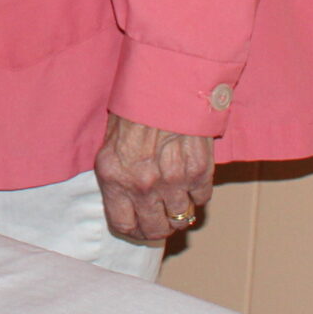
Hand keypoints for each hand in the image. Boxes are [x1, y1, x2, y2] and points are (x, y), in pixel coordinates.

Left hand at [93, 112, 214, 244]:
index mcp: (115, 178)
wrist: (163, 83)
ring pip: (182, 219)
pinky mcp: (199, 172)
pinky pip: (202, 199)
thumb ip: (118, 175)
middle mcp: (142, 186)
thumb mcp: (110, 142)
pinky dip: (198, 193)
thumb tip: (127, 200)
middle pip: (156, 230)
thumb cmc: (134, 107)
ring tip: (177, 197)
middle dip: (159, 227)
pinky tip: (191, 179)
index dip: (134, 230)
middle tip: (162, 216)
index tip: (139, 225)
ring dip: (180, 211)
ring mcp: (173, 182)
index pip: (124, 226)